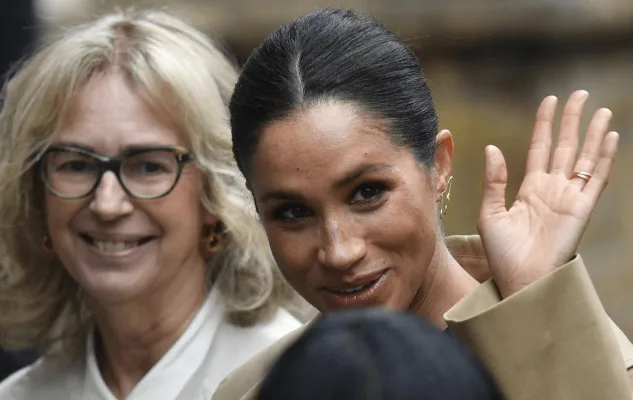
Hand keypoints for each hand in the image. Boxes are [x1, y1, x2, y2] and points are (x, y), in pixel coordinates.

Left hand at [477, 90, 618, 297]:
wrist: (520, 280)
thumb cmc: (502, 254)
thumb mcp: (490, 214)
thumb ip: (493, 181)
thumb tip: (492, 148)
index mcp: (529, 189)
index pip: (540, 148)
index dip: (545, 124)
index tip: (549, 101)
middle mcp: (551, 189)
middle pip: (564, 146)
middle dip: (571, 120)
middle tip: (579, 94)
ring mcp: (569, 198)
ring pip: (583, 157)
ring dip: (592, 134)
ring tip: (600, 109)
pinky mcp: (582, 209)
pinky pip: (595, 178)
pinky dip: (604, 158)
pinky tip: (610, 136)